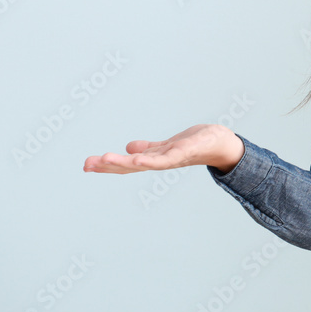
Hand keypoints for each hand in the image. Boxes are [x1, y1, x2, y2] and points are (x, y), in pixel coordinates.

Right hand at [83, 124, 244, 174]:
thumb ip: (150, 148)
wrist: (223, 144)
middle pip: (133, 167)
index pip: (129, 164)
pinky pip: (166, 157)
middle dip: (109, 166)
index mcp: (157, 159)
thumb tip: (129, 149)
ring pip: (146, 163)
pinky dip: (151, 159)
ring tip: (104, 159)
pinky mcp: (186, 151)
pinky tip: (136, 158)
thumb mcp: (169, 145)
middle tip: (86, 164)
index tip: (87, 165)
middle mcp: (163, 162)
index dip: (109, 166)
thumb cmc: (198, 144)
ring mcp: (174, 157)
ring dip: (124, 163)